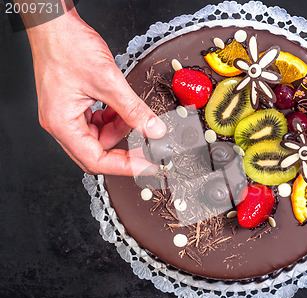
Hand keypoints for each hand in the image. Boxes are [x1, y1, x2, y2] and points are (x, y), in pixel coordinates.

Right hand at [27, 9, 165, 174]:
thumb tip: (153, 130)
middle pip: (97, 151)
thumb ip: (133, 109)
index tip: (145, 166)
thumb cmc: (67, 45)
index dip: (123, 166)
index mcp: (62, 124)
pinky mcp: (74, 105)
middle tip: (146, 140)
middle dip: (123, 145)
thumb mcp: (108, 80)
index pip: (95, 160)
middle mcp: (61, 123)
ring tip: (132, 113)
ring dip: (120, 128)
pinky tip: (122, 107)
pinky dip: (114, 117)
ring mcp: (67, 114)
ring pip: (100, 136)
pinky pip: (98, 121)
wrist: (55, 24)